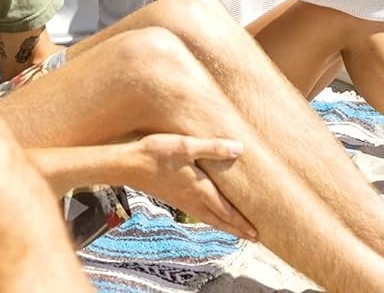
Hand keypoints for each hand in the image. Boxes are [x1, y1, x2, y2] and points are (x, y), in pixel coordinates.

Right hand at [127, 134, 255, 241]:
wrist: (128, 165)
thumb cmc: (157, 153)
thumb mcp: (186, 146)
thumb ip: (212, 148)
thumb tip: (239, 149)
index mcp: (199, 189)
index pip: (226, 211)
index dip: (241, 222)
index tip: (256, 233)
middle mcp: (192, 199)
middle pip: (219, 220)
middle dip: (236, 229)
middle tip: (253, 238)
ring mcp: (181, 201)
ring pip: (208, 219)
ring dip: (224, 226)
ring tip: (235, 230)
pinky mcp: (173, 198)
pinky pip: (198, 214)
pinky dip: (210, 219)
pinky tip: (208, 214)